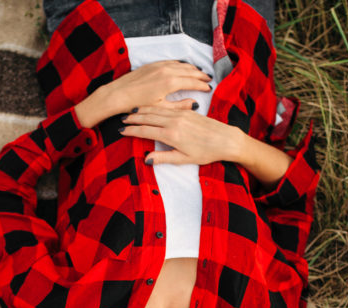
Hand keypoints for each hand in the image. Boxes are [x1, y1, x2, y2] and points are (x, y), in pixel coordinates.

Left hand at [74, 60, 210, 127]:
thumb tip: (194, 103)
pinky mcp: (152, 64)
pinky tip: (182, 67)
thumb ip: (179, 106)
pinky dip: (180, 64)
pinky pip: (172, 62)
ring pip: (181, 65)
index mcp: (171, 82)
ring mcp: (159, 65)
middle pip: (189, 71)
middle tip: (208, 79)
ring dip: (192, 68)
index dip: (202, 85)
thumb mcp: (161, 108)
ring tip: (199, 72)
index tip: (209, 88)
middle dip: (200, 75)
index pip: (193, 81)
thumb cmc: (137, 104)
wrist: (117, 94)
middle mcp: (167, 71)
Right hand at [119, 107, 244, 165]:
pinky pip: (166, 108)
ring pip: (156, 111)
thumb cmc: (206, 152)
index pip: (145, 131)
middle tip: (121, 119)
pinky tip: (149, 108)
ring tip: (131, 112)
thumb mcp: (184, 159)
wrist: (226, 140)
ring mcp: (181, 114)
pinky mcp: (187, 111)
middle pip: (148, 118)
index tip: (121, 131)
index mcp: (171, 135)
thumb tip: (146, 159)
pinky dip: (154, 107)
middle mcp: (174, 122)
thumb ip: (163, 158)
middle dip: (133, 118)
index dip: (132, 131)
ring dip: (142, 111)